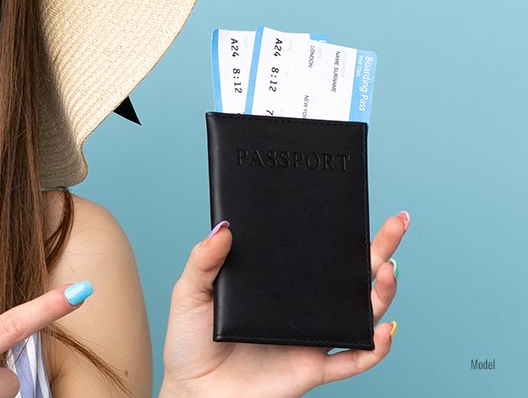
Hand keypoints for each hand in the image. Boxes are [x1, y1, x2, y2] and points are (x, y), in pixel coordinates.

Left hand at [159, 212, 408, 397]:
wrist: (193, 391)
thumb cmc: (189, 344)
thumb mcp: (190, 292)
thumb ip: (204, 260)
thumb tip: (223, 227)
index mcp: (277, 287)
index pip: (314, 254)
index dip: (337, 233)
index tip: (352, 206)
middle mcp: (300, 310)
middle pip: (350, 277)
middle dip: (379, 249)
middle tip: (396, 223)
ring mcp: (309, 339)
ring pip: (359, 314)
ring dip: (381, 293)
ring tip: (387, 269)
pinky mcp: (311, 369)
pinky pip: (352, 360)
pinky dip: (374, 348)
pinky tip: (384, 329)